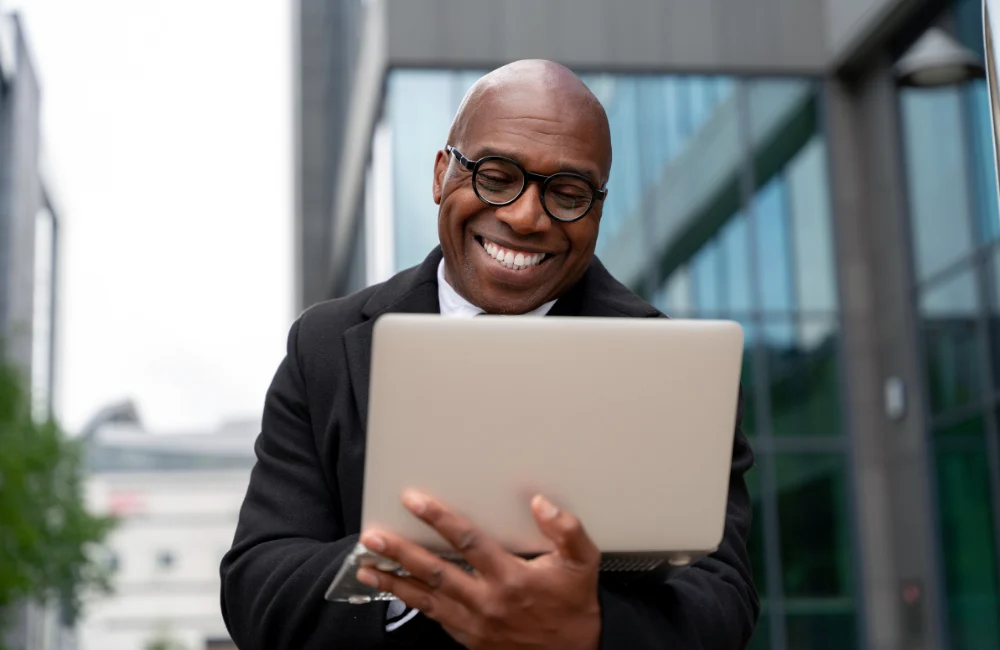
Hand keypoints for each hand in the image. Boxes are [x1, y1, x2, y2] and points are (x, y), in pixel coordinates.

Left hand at [356, 490, 601, 649]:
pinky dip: (410, 603)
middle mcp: (487, 601)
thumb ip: (567, 529)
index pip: (467, 542)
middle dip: (400, 552)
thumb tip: (541, 503)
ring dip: (393, 582)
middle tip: (372, 537)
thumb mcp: (583, 562)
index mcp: (511, 578)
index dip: (439, 519)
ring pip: (426, 599)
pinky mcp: (470, 639)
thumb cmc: (575, 604)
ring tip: (365, 567)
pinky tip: (394, 590)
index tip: (414, 501)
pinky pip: (434, 618)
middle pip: (435, 572)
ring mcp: (475, 624)